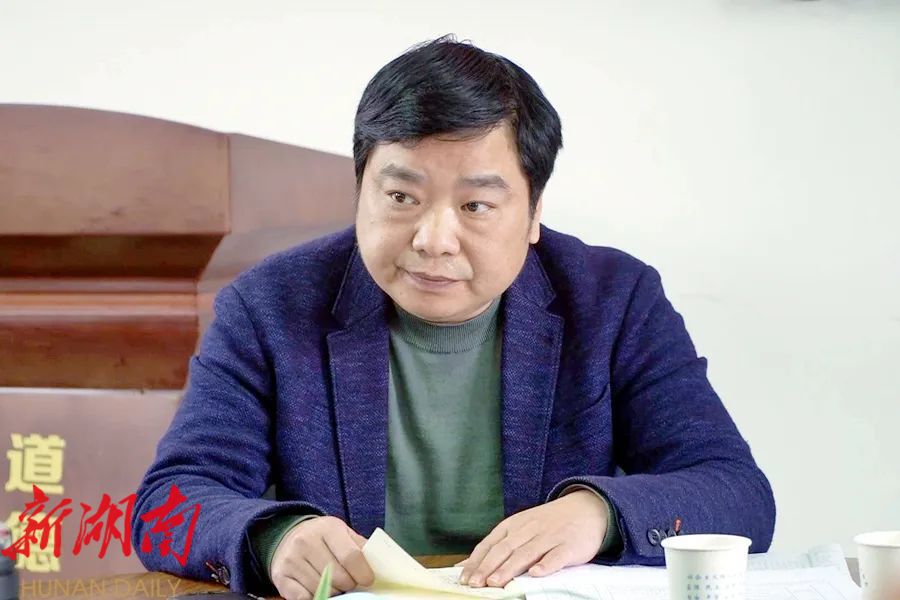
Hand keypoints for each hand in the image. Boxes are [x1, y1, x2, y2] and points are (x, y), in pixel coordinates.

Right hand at [269, 516, 374, 599]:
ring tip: (335, 585)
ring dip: (333, 592)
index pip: (351, 556)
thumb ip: (360, 547)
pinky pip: (303, 598)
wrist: (287, 537)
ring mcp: (292, 560)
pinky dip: (315, 598)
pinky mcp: (281, 577)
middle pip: (338, 576)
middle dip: (348, 585)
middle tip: (349, 583)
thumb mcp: (342, 533)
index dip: (363, 573)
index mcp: (327, 528)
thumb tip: (380, 566)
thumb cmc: (322, 538)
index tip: (367, 580)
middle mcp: (306, 542)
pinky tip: (318, 590)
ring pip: (322, 589)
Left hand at [459, 489, 607, 587]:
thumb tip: (466, 565)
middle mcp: (528, 530)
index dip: (477, 562)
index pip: (491, 544)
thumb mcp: (520, 528)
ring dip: (510, 568)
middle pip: (505, 549)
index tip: (465, 578)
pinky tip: (536, 574)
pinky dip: (546, 565)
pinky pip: (556, 556)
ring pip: (526, 553)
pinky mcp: (569, 545)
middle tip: (476, 584)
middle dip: (488, 567)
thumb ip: (497, 546)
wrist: (586, 507)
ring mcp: (549, 537)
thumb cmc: (548, 523)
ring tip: (496, 582)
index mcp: (514, 525)